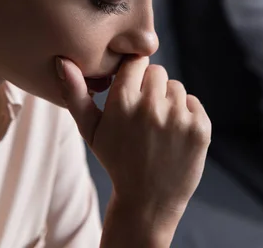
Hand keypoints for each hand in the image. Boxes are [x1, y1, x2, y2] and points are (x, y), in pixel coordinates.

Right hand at [56, 56, 210, 224]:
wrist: (148, 201)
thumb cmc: (116, 161)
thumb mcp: (91, 131)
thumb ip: (75, 94)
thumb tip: (62, 60)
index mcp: (122, 101)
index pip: (136, 61)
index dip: (134, 74)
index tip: (131, 91)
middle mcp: (151, 106)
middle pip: (157, 71)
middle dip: (151, 87)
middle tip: (144, 114)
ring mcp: (178, 117)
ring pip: (176, 87)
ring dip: (168, 101)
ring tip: (158, 128)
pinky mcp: (199, 128)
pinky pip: (193, 103)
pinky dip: (187, 115)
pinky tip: (174, 135)